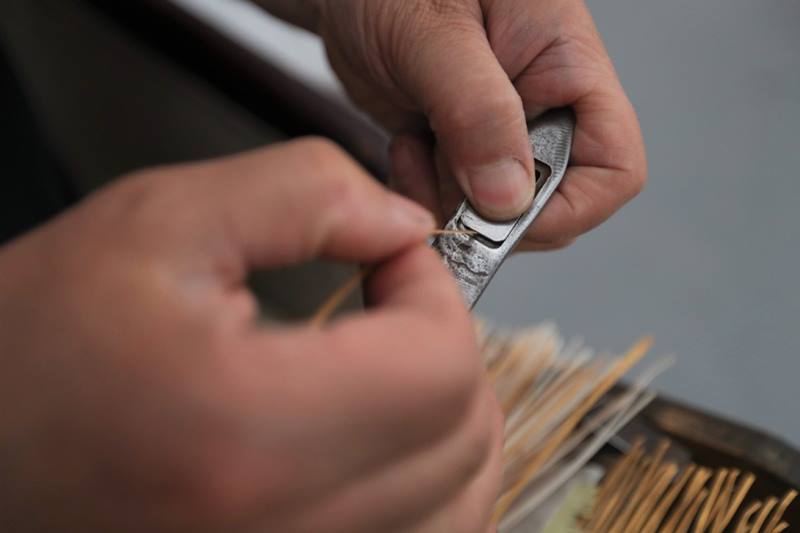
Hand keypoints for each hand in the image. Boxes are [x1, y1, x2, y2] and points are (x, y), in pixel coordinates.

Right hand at [0, 139, 502, 532]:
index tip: (392, 263)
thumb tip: (405, 225)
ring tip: (382, 370)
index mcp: (245, 432)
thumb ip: (306, 195)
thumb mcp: (155, 224)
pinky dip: (426, 487)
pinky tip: (379, 440)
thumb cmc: (30, 350)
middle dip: (442, 350)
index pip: (441, 368)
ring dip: (446, 421)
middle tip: (386, 309)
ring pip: (459, 506)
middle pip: (462, 441)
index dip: (435, 293)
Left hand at [272, 0, 646, 249]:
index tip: (502, 209)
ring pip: (502, 211)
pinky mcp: (462, 147)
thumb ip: (477, 112)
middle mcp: (544, 104)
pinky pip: (460, 203)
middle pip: (557, 202)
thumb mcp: (432, 36)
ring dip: (452, 201)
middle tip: (440, 169)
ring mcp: (501, 131)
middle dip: (494, 208)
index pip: (615, 165)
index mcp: (566, 65)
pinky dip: (427, 195)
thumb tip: (509, 198)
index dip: (570, 207)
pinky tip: (406, 149)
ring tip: (414, 147)